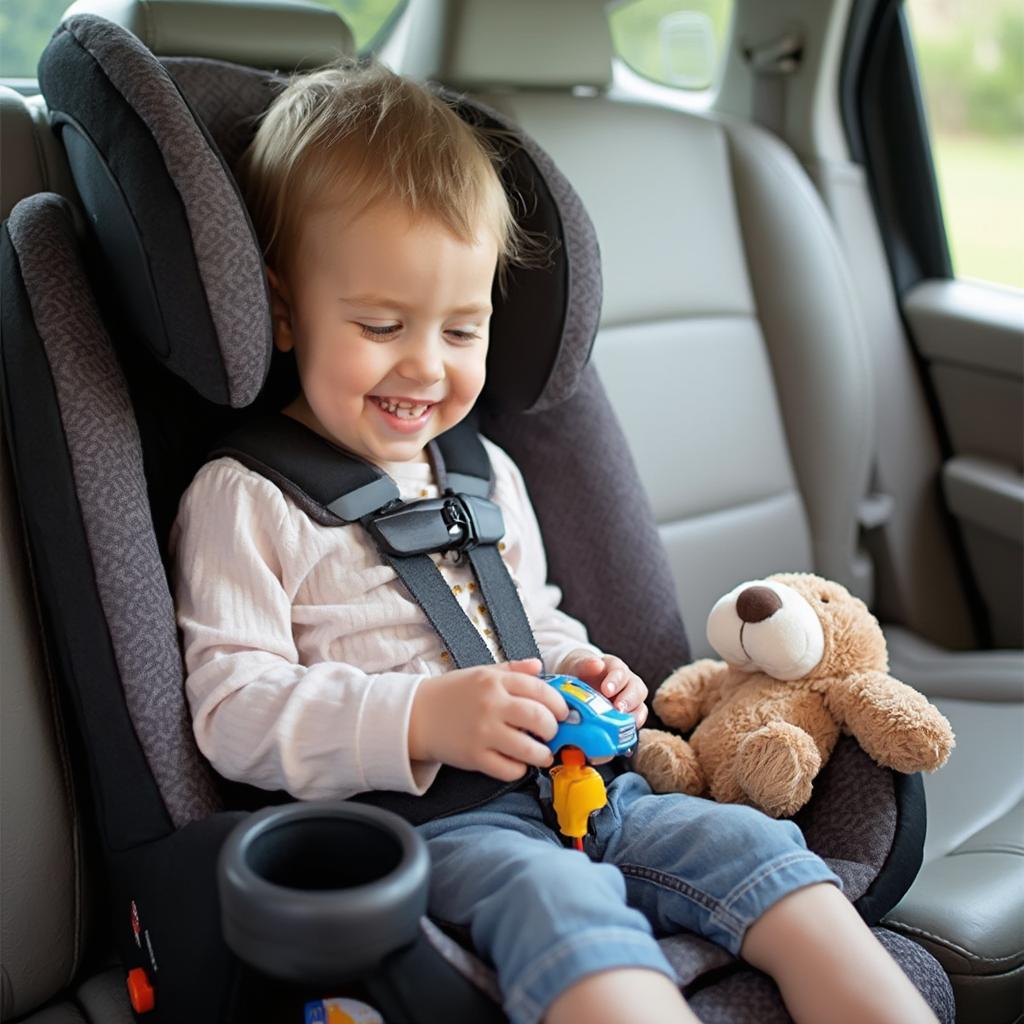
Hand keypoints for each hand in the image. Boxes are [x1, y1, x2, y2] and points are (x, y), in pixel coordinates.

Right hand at [408, 658, 568, 781]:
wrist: (416, 715)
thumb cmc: (452, 693)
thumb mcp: (482, 673)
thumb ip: (513, 669)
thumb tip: (540, 666)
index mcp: (495, 681)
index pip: (541, 690)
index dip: (558, 703)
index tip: (562, 712)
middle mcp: (491, 705)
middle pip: (539, 718)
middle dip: (554, 728)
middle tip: (552, 732)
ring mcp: (482, 732)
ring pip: (529, 748)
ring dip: (542, 753)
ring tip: (542, 752)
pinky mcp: (474, 757)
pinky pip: (508, 769)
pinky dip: (519, 769)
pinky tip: (518, 762)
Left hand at [559, 650, 648, 726]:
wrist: (575, 684)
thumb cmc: (579, 673)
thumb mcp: (576, 665)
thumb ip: (584, 664)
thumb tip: (597, 664)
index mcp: (613, 666)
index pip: (620, 670)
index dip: (615, 680)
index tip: (606, 690)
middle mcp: (626, 681)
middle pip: (636, 688)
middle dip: (628, 699)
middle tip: (618, 708)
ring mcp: (630, 698)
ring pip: (640, 704)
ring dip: (634, 714)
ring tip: (622, 722)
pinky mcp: (629, 714)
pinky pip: (637, 720)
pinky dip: (633, 726)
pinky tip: (624, 732)